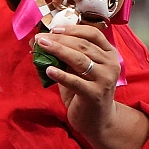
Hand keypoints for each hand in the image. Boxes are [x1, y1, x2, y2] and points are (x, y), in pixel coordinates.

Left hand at [35, 20, 148, 148]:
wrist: (97, 120)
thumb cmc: (85, 92)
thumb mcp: (76, 71)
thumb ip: (63, 57)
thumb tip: (38, 41)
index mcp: (109, 54)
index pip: (93, 34)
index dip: (72, 29)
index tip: (54, 29)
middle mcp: (110, 64)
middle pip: (83, 45)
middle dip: (59, 39)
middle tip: (41, 37)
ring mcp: (104, 79)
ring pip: (79, 59)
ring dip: (58, 50)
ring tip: (41, 46)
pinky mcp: (94, 94)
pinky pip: (75, 81)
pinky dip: (60, 74)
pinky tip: (48, 70)